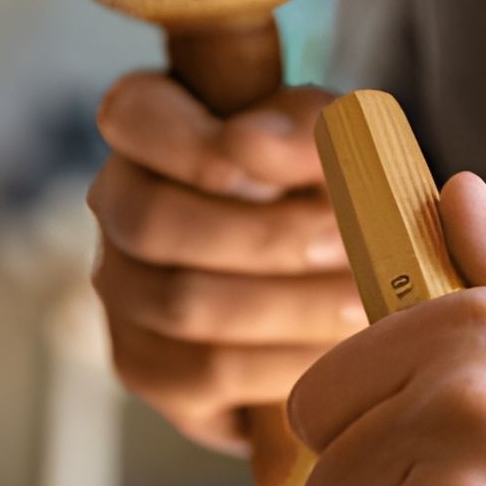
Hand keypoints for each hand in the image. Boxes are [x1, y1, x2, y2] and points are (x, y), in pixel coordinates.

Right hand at [88, 75, 364, 450]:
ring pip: (183, 304)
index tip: (286, 160)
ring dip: (291, 305)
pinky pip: (205, 371)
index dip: (194, 143)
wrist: (353, 280)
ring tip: (367, 302)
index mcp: (152, 123)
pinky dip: (285, 363)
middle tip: (354, 246)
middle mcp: (117, 202)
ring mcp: (121, 287)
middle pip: (153, 221)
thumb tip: (250, 143)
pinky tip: (341, 355)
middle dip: (268, 237)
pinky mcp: (143, 364)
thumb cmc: (340, 187)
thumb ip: (309, 128)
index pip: (130, 115)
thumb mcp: (345, 141)